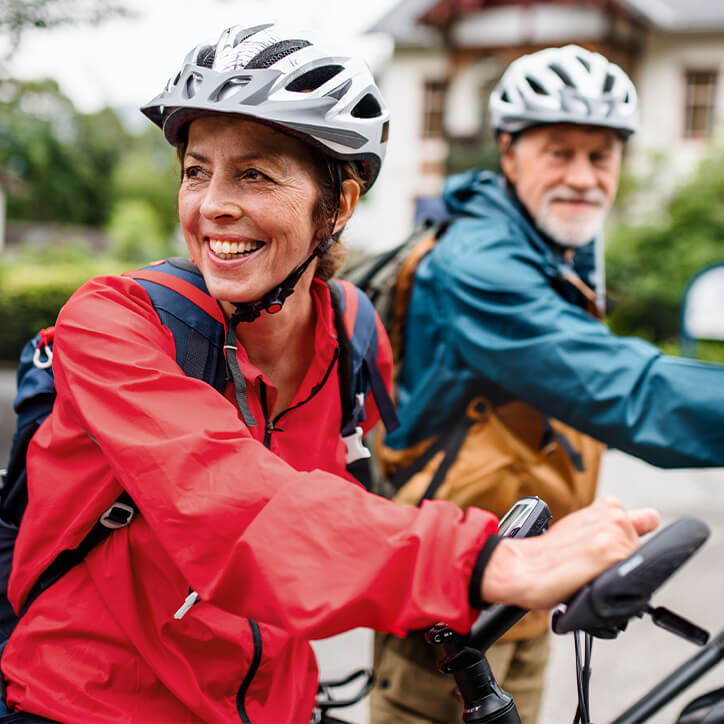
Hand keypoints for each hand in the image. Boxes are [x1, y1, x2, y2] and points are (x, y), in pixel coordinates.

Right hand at [480, 497, 659, 609]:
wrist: (521, 568)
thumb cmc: (546, 555)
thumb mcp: (581, 528)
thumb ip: (613, 525)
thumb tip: (650, 519)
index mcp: (607, 507)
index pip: (645, 524)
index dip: (627, 544)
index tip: (608, 552)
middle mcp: (615, 516)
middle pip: (642, 550)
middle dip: (622, 562)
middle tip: (591, 567)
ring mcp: (615, 534)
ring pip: (637, 565)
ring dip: (618, 574)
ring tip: (587, 574)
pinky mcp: (613, 554)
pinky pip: (632, 576)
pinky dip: (615, 584)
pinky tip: (591, 580)